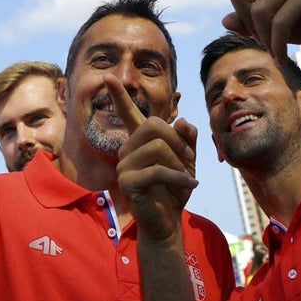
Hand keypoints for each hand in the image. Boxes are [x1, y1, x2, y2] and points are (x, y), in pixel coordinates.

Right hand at [107, 74, 198, 245]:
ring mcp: (125, 165)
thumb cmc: (174, 190)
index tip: (109, 77)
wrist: (167, 223)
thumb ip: (187, 139)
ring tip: (187, 176)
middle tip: (190, 160)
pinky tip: (190, 184)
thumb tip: (182, 121)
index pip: (128, 114)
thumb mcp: (187, 161)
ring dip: (179, 161)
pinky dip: (178, 176)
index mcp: (140, 142)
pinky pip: (157, 169)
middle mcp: (128, 149)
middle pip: (154, 126)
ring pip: (157, 146)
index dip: (119, 95)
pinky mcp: (128, 181)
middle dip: (178, 141)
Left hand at [194, 0, 300, 60]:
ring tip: (277, 53)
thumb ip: (250, 23)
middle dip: (246, 24)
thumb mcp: (275, 29)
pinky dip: (277, 44)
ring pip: (257, 11)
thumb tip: (225, 19)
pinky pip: (279, 20)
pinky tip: (282, 57)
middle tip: (264, 43)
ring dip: (265, 39)